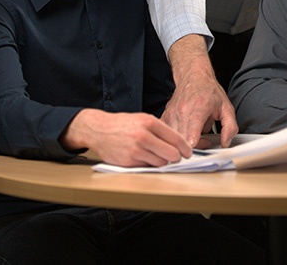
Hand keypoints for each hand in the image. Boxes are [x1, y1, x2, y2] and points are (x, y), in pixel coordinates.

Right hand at [61, 108, 191, 166]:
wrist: (98, 130)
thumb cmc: (122, 124)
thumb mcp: (142, 119)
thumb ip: (160, 129)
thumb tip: (178, 143)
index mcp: (149, 123)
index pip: (175, 138)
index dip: (185, 148)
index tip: (188, 152)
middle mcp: (142, 136)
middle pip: (171, 154)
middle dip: (176, 158)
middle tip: (177, 157)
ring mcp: (135, 150)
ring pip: (160, 163)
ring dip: (163, 162)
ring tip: (158, 155)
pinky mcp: (128, 162)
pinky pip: (147, 167)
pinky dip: (149, 164)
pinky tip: (145, 157)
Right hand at [162, 34, 238, 147]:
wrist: (193, 76)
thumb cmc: (209, 91)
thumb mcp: (226, 107)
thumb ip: (230, 126)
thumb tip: (226, 143)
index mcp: (198, 109)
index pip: (191, 135)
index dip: (196, 146)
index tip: (203, 147)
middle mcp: (181, 112)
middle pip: (182, 141)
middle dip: (194, 147)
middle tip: (205, 140)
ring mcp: (171, 114)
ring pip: (174, 139)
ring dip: (184, 141)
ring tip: (196, 133)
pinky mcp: (164, 117)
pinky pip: (167, 134)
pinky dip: (175, 137)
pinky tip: (185, 131)